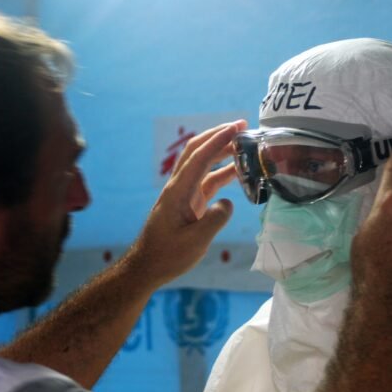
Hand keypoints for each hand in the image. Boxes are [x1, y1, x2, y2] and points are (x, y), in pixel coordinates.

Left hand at [125, 120, 246, 285]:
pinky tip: (238, 171)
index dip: (218, 140)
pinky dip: (222, 171)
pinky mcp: (188, 202)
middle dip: (218, 135)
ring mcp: (183, 193)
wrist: (148, 266)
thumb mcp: (195, 242)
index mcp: (178, 191)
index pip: (200, 157)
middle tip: (243, 126)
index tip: (237, 127)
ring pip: (203, 163)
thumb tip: (228, 203)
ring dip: (221, 150)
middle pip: (197, 150)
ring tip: (244, 144)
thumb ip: (214, 220)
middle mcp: (179, 186)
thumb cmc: (168, 256)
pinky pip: (207, 180)